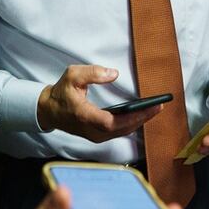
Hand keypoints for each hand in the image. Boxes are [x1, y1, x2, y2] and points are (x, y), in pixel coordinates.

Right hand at [37, 65, 161, 141]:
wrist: (49, 111)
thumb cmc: (61, 93)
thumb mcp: (72, 75)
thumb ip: (92, 73)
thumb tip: (113, 74)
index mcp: (84, 115)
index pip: (111, 122)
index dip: (131, 117)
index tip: (147, 108)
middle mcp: (91, 130)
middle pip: (122, 129)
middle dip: (142, 118)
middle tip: (159, 106)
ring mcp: (94, 135)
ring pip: (122, 132)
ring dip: (139, 122)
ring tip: (155, 109)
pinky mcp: (97, 136)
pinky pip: (118, 132)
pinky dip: (132, 124)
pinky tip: (142, 115)